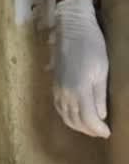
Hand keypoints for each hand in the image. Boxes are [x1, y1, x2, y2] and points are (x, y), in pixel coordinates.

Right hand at [52, 0, 109, 137]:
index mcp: (79, 90)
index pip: (88, 119)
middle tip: (101, 132)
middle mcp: (65, 93)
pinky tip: (75, 115)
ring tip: (89, 127)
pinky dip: (67, 116)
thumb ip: (99, 95)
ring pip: (64, 116)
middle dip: (88, 130)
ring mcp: (57, 89)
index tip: (108, 133)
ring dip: (77, 125)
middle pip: (74, 120)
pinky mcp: (54, 85)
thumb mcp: (102, 70)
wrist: (71, 29)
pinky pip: (59, 107)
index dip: (98, 129)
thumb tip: (100, 115)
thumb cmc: (91, 46)